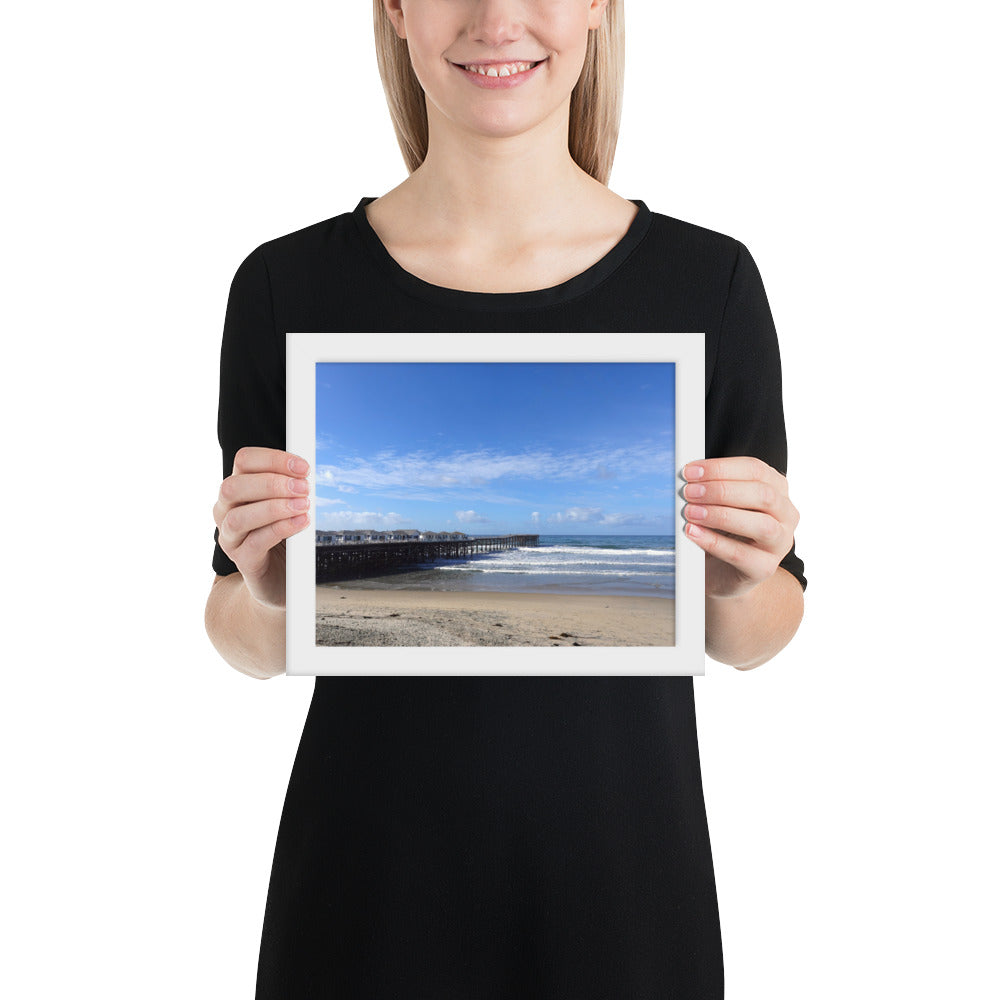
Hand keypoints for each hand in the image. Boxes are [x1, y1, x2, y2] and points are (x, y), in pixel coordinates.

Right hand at [213, 447, 311, 609]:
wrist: (279, 578)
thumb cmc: (283, 535)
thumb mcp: (287, 505)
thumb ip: (292, 488)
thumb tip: (307, 473)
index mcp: (238, 489)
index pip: (244, 461)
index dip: (273, 459)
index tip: (303, 466)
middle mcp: (226, 510)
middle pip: (234, 486)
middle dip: (272, 483)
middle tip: (304, 487)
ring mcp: (230, 537)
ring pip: (238, 517)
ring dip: (275, 507)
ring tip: (303, 505)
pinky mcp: (242, 560)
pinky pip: (254, 543)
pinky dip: (280, 529)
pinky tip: (301, 523)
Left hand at [680, 457, 798, 598]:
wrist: (723, 573)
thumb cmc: (724, 531)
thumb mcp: (722, 503)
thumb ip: (712, 487)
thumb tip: (687, 475)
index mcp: (777, 490)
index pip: (755, 470)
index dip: (721, 468)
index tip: (691, 471)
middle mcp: (785, 515)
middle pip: (763, 495)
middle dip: (721, 490)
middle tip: (689, 492)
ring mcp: (779, 543)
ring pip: (762, 525)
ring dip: (722, 516)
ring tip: (691, 513)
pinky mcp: (765, 568)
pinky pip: (741, 554)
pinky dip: (714, 542)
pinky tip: (693, 533)